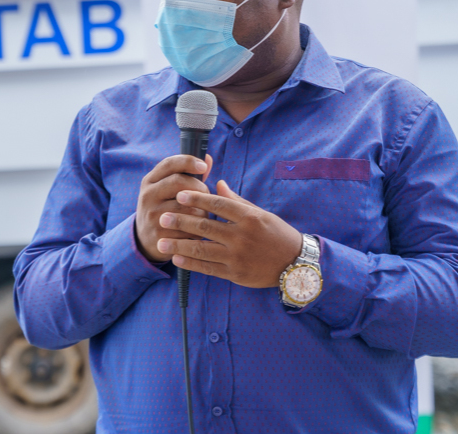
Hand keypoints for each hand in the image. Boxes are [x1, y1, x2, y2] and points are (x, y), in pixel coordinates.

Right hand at [134, 154, 213, 261]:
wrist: (145, 239)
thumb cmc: (163, 207)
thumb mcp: (167, 189)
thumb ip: (188, 175)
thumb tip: (208, 159)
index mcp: (149, 181)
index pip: (169, 164)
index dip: (188, 161)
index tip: (203, 166)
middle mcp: (148, 196)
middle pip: (178, 182)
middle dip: (199, 186)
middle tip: (206, 194)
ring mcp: (152, 215)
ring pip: (187, 206)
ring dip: (202, 209)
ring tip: (203, 213)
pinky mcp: (160, 234)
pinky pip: (188, 228)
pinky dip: (198, 228)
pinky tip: (198, 229)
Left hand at [156, 180, 303, 287]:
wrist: (295, 264)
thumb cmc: (277, 235)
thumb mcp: (261, 214)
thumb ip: (237, 201)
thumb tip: (218, 183)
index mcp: (249, 217)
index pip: (218, 204)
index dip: (197, 198)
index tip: (179, 194)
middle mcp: (242, 236)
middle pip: (205, 226)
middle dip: (181, 221)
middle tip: (162, 217)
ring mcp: (237, 256)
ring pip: (202, 248)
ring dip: (179, 244)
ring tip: (161, 241)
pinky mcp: (235, 274)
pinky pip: (208, 268)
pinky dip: (191, 263)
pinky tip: (177, 258)